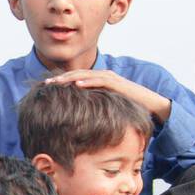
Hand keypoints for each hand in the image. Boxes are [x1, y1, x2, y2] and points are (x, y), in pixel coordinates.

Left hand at [47, 70, 170, 122]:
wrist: (150, 105)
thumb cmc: (127, 109)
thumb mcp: (105, 108)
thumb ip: (93, 108)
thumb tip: (76, 120)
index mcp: (97, 81)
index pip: (75, 79)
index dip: (60, 82)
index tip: (45, 87)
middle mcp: (102, 76)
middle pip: (76, 75)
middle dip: (60, 78)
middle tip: (44, 83)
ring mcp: (110, 78)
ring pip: (85, 76)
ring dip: (69, 78)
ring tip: (56, 83)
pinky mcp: (117, 83)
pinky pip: (100, 81)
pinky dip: (87, 82)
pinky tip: (76, 85)